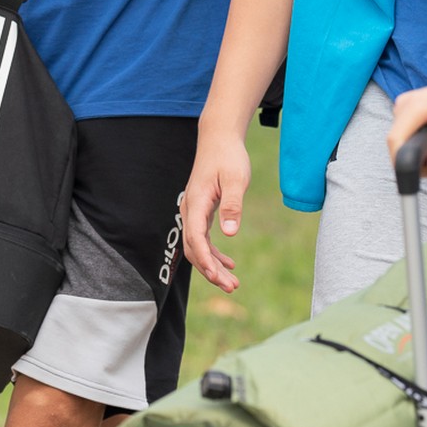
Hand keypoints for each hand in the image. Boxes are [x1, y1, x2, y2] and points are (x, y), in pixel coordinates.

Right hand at [181, 133, 251, 293]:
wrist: (218, 139)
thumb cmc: (228, 157)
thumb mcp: (236, 179)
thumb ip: (233, 205)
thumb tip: (230, 233)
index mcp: (197, 202)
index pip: (195, 238)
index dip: (205, 260)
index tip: (217, 277)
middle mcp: (191, 210)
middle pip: (194, 248)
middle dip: (211, 271)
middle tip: (232, 287)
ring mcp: (194, 212)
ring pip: (198, 247)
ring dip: (213, 266)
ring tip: (233, 283)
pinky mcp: (201, 212)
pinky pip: (203, 239)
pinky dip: (214, 254)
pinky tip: (230, 264)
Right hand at [385, 66, 426, 179]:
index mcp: (415, 105)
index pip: (395, 140)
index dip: (401, 162)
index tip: (420, 172)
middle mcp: (405, 102)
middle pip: (396, 141)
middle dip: (415, 156)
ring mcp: (404, 103)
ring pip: (400, 137)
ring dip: (418, 148)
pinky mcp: (407, 107)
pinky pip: (404, 130)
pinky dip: (418, 139)